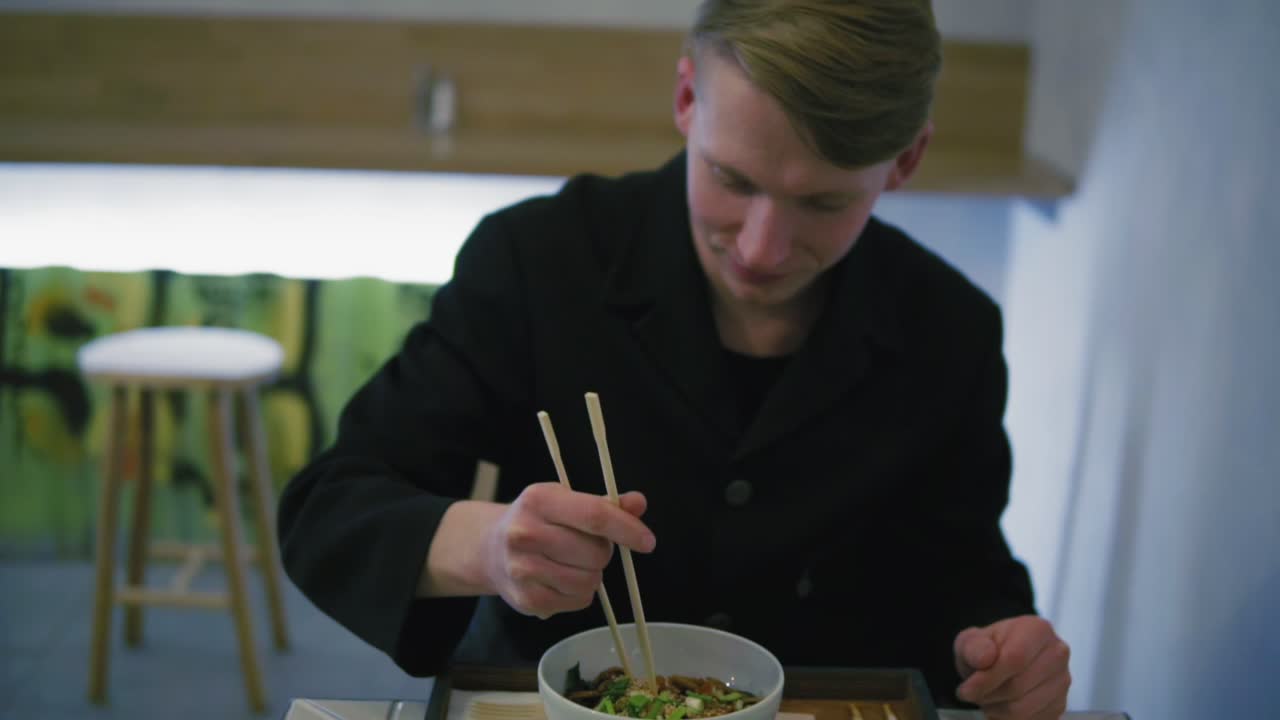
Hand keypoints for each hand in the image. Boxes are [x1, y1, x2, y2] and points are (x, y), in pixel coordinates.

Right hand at [483, 482, 653, 616]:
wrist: (490, 549)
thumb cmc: (537, 520)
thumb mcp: (566, 501)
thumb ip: (605, 504)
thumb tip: (639, 503)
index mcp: (539, 500)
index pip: (594, 515)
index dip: (626, 529)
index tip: (648, 541)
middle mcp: (525, 533)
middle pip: (595, 552)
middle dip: (603, 552)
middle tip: (588, 547)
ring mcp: (523, 568)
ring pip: (589, 581)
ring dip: (593, 574)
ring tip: (574, 564)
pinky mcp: (526, 599)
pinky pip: (578, 601)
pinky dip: (581, 594)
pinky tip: (563, 579)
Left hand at [953, 615, 1070, 719]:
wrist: (1002, 658)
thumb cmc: (988, 648)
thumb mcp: (971, 641)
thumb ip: (974, 647)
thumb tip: (986, 658)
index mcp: (1038, 630)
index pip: (1014, 659)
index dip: (987, 679)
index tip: (966, 689)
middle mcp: (1057, 654)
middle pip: (1018, 686)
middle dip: (988, 695)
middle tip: (971, 694)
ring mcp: (1062, 681)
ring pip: (1023, 708)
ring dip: (996, 709)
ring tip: (984, 699)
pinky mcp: (1060, 704)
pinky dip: (1008, 719)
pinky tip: (999, 705)